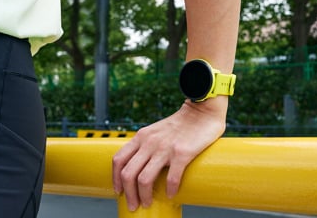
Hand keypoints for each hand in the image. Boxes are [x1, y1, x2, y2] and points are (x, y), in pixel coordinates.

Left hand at [112, 96, 227, 210]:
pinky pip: (171, 179)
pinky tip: (171, 195)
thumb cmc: (180, 125)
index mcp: (141, 136)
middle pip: (128, 173)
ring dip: (144, 197)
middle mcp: (149, 142)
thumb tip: (139, 168)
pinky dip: (170, 191)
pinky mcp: (182, 153)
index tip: (119, 191)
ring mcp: (165, 148)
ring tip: (147, 203)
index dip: (115, 178)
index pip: (119, 159)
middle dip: (128, 194)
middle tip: (133, 205)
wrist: (201, 112)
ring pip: (144, 179)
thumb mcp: (155, 131)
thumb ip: (146, 145)